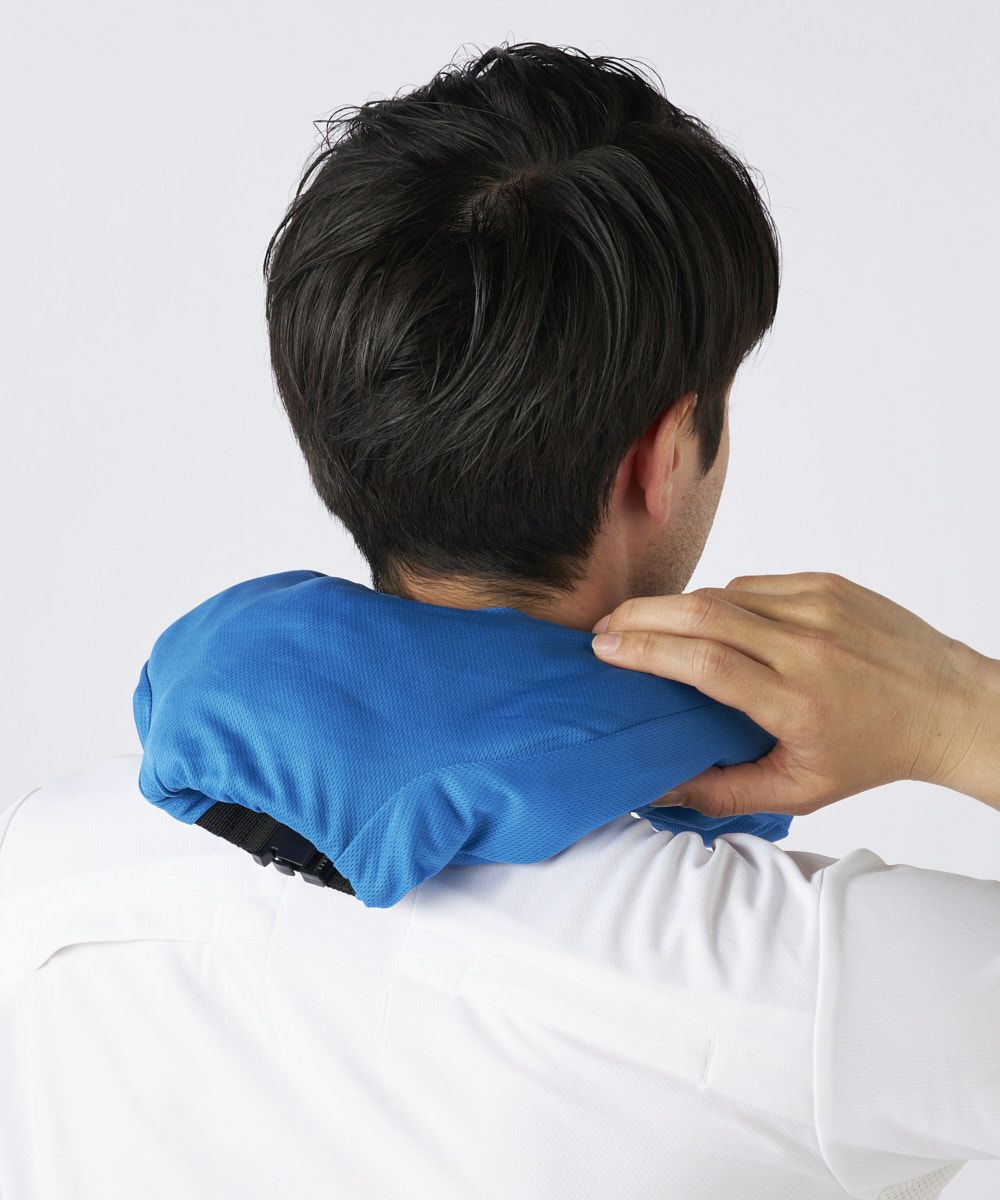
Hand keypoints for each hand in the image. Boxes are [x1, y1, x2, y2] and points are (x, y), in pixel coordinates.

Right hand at [590, 571, 994, 817]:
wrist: (946, 705)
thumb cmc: (872, 752)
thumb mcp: (798, 791)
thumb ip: (722, 791)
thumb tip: (656, 787)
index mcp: (797, 700)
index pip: (704, 663)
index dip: (645, 651)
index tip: (604, 649)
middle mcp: (807, 646)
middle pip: (703, 612)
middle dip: (641, 615)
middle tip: (605, 626)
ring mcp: (819, 606)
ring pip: (724, 593)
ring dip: (678, 608)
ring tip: (650, 627)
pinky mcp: (827, 584)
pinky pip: (755, 586)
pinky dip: (724, 601)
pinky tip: (713, 622)